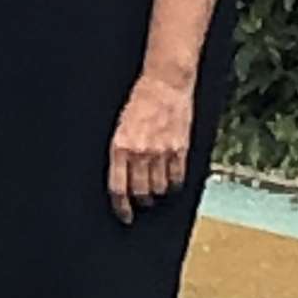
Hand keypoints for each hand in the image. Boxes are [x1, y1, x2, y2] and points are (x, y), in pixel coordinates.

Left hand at [107, 73, 193, 224]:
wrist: (165, 83)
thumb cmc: (139, 99)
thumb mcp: (120, 124)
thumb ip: (121, 150)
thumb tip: (122, 175)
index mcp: (120, 145)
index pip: (118, 187)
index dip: (121, 206)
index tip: (124, 215)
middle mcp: (140, 152)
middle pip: (140, 192)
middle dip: (140, 201)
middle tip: (141, 201)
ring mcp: (162, 152)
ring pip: (159, 188)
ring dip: (157, 192)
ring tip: (155, 187)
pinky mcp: (180, 149)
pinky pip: (177, 178)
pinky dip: (174, 183)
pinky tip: (170, 180)